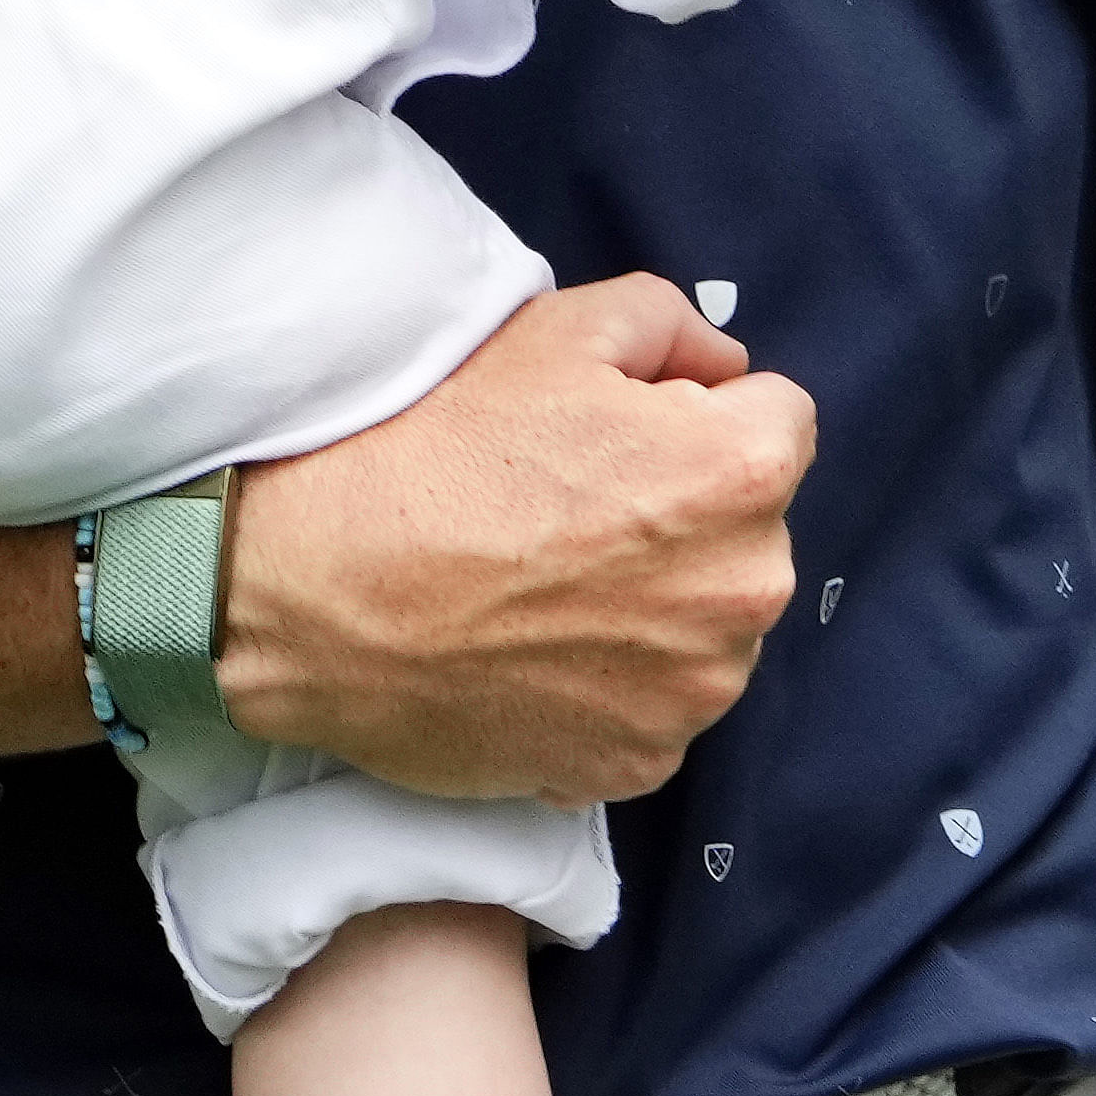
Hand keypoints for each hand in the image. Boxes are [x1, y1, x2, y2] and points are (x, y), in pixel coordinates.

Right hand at [215, 277, 813, 801]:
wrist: (316, 591)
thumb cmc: (436, 449)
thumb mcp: (557, 330)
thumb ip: (673, 329)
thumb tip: (723, 370)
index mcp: (742, 475)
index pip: (779, 422)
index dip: (699, 417)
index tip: (622, 435)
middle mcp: (746, 592)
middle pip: (751, 531)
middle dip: (690, 513)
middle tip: (575, 510)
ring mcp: (694, 693)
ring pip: (709, 626)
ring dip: (660, 606)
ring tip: (547, 585)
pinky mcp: (638, 766)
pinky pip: (657, 706)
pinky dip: (615, 684)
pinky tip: (534, 651)